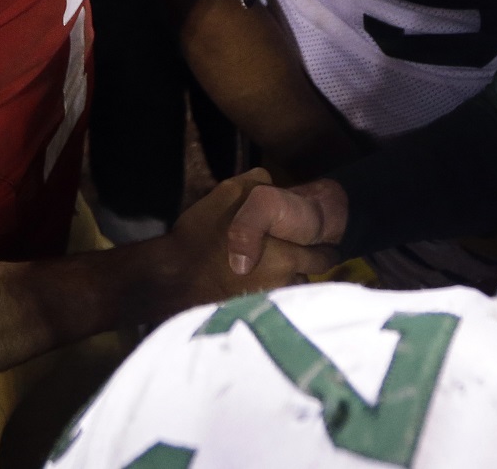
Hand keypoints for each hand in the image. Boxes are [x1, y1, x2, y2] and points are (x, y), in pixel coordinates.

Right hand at [152, 170, 337, 311]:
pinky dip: (273, 292)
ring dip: (291, 279)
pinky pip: (276, 301)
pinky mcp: (255, 313)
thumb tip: (275, 183)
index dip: (322, 244)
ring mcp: (270, 301)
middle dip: (311, 262)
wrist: (172, 277)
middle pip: (312, 275)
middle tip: (303, 252)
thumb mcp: (227, 193)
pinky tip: (259, 283)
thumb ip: (259, 184)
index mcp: (286, 253)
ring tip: (277, 269)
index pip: (324, 254)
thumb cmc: (200, 234)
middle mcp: (284, 281)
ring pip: (295, 288)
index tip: (320, 240)